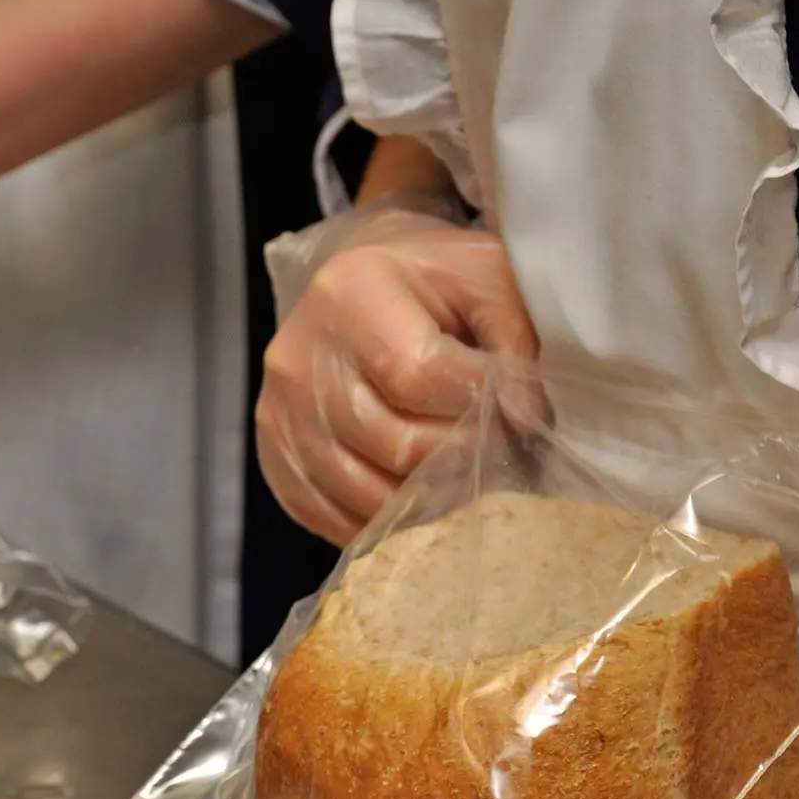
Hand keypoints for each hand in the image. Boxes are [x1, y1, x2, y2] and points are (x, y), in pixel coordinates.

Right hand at [255, 210, 544, 545]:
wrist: (359, 287)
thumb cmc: (432, 282)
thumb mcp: (486, 277)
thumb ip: (516, 338)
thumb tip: (523, 417)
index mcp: (351, 293)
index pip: (417, 375)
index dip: (480, 407)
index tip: (522, 413)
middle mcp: (300, 354)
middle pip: (393, 442)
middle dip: (462, 460)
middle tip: (501, 455)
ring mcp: (279, 409)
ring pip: (364, 491)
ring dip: (428, 499)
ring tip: (465, 478)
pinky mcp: (274, 451)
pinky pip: (330, 515)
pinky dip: (382, 521)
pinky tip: (418, 498)